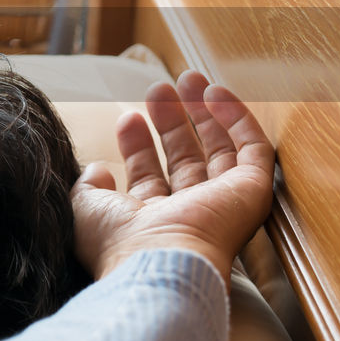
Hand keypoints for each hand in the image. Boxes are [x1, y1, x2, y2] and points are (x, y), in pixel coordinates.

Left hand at [71, 71, 275, 286]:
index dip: (139, 146)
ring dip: (205, 113)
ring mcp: (223, 202)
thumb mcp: (86, 210)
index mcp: (153, 221)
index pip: (150, 177)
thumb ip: (88, 188)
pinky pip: (253, 150)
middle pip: (186, 159)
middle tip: (160, 90)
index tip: (128, 119)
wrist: (157, 261)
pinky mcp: (252, 191)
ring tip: (188, 78)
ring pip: (220, 150)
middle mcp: (190, 213)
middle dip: (174, 123)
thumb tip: (97, 171)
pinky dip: (238, 119)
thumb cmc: (117, 242)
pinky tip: (217, 93)